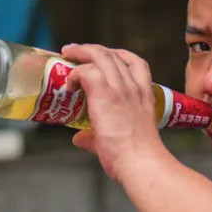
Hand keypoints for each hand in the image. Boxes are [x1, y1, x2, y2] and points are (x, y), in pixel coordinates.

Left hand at [60, 43, 165, 183]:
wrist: (140, 162)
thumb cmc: (134, 158)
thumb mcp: (121, 141)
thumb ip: (95, 138)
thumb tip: (80, 139)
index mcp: (144, 96)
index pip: (136, 63)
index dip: (118, 55)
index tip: (105, 56)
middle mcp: (134, 88)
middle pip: (113, 54)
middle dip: (93, 49)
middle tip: (77, 51)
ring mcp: (120, 89)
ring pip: (99, 56)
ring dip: (81, 52)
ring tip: (68, 54)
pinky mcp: (105, 95)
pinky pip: (86, 71)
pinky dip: (75, 74)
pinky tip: (70, 84)